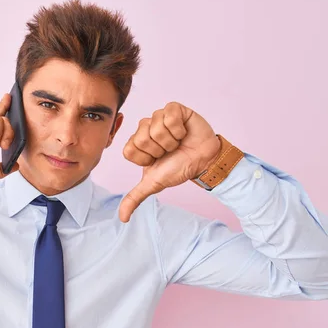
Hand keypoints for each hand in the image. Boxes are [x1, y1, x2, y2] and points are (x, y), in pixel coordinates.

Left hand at [119, 102, 221, 221]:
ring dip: (171, 140)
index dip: (146, 158)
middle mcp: (145, 128)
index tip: (157, 160)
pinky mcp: (173, 108)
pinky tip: (183, 132)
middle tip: (170, 151)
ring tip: (178, 142)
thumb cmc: (179, 169)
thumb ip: (135, 197)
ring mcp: (158, 116)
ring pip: (155, 126)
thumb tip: (123, 219)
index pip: (129, 149)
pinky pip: (168, 114)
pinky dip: (178, 128)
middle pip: (142, 138)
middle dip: (160, 149)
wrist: (204, 161)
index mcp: (136, 144)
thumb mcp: (154, 184)